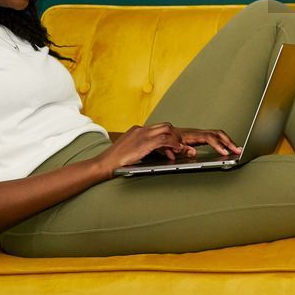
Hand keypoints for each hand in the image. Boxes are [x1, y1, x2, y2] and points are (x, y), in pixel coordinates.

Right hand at [89, 123, 239, 179]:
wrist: (101, 166)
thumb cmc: (117, 164)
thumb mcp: (136, 156)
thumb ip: (151, 152)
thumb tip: (169, 155)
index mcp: (140, 131)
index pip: (163, 130)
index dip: (176, 138)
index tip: (187, 146)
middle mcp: (142, 130)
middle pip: (168, 128)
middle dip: (182, 138)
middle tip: (193, 149)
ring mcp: (142, 134)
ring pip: (168, 131)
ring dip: (180, 142)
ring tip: (189, 153)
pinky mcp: (142, 142)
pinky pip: (163, 139)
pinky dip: (173, 145)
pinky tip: (179, 153)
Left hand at [170, 125, 241, 158]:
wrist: (158, 136)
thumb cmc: (164, 142)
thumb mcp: (170, 147)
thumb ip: (182, 149)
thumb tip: (193, 152)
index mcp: (191, 135)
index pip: (209, 138)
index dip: (218, 145)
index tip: (226, 152)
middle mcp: (196, 133)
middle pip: (218, 134)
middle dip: (229, 142)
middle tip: (238, 150)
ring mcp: (198, 134)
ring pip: (217, 134)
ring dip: (228, 141)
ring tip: (236, 148)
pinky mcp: (198, 137)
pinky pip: (214, 137)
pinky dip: (223, 141)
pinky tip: (226, 147)